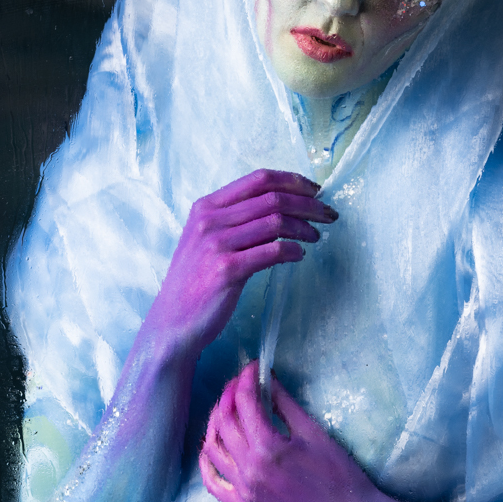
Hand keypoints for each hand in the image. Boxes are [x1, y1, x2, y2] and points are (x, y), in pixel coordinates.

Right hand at [147, 170, 336, 358]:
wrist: (173, 322)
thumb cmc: (196, 282)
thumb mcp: (208, 240)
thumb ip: (237, 220)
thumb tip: (282, 207)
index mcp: (207, 206)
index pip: (258, 179)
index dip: (293, 181)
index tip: (316, 191)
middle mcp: (210, 220)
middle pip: (273, 198)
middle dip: (309, 204)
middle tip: (329, 215)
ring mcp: (217, 244)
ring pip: (276, 222)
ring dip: (305, 228)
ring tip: (316, 237)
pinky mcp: (227, 269)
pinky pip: (272, 251)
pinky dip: (292, 251)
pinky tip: (299, 256)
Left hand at [199, 361, 383, 501]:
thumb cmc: (338, 472)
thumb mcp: (313, 432)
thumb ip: (284, 404)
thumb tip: (266, 378)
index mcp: (268, 448)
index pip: (245, 403)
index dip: (246, 378)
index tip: (252, 366)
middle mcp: (249, 470)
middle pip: (224, 421)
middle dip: (229, 394)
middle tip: (240, 382)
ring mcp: (243, 492)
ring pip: (213, 449)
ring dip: (216, 422)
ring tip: (227, 407)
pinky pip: (213, 483)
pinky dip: (207, 461)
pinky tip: (213, 445)